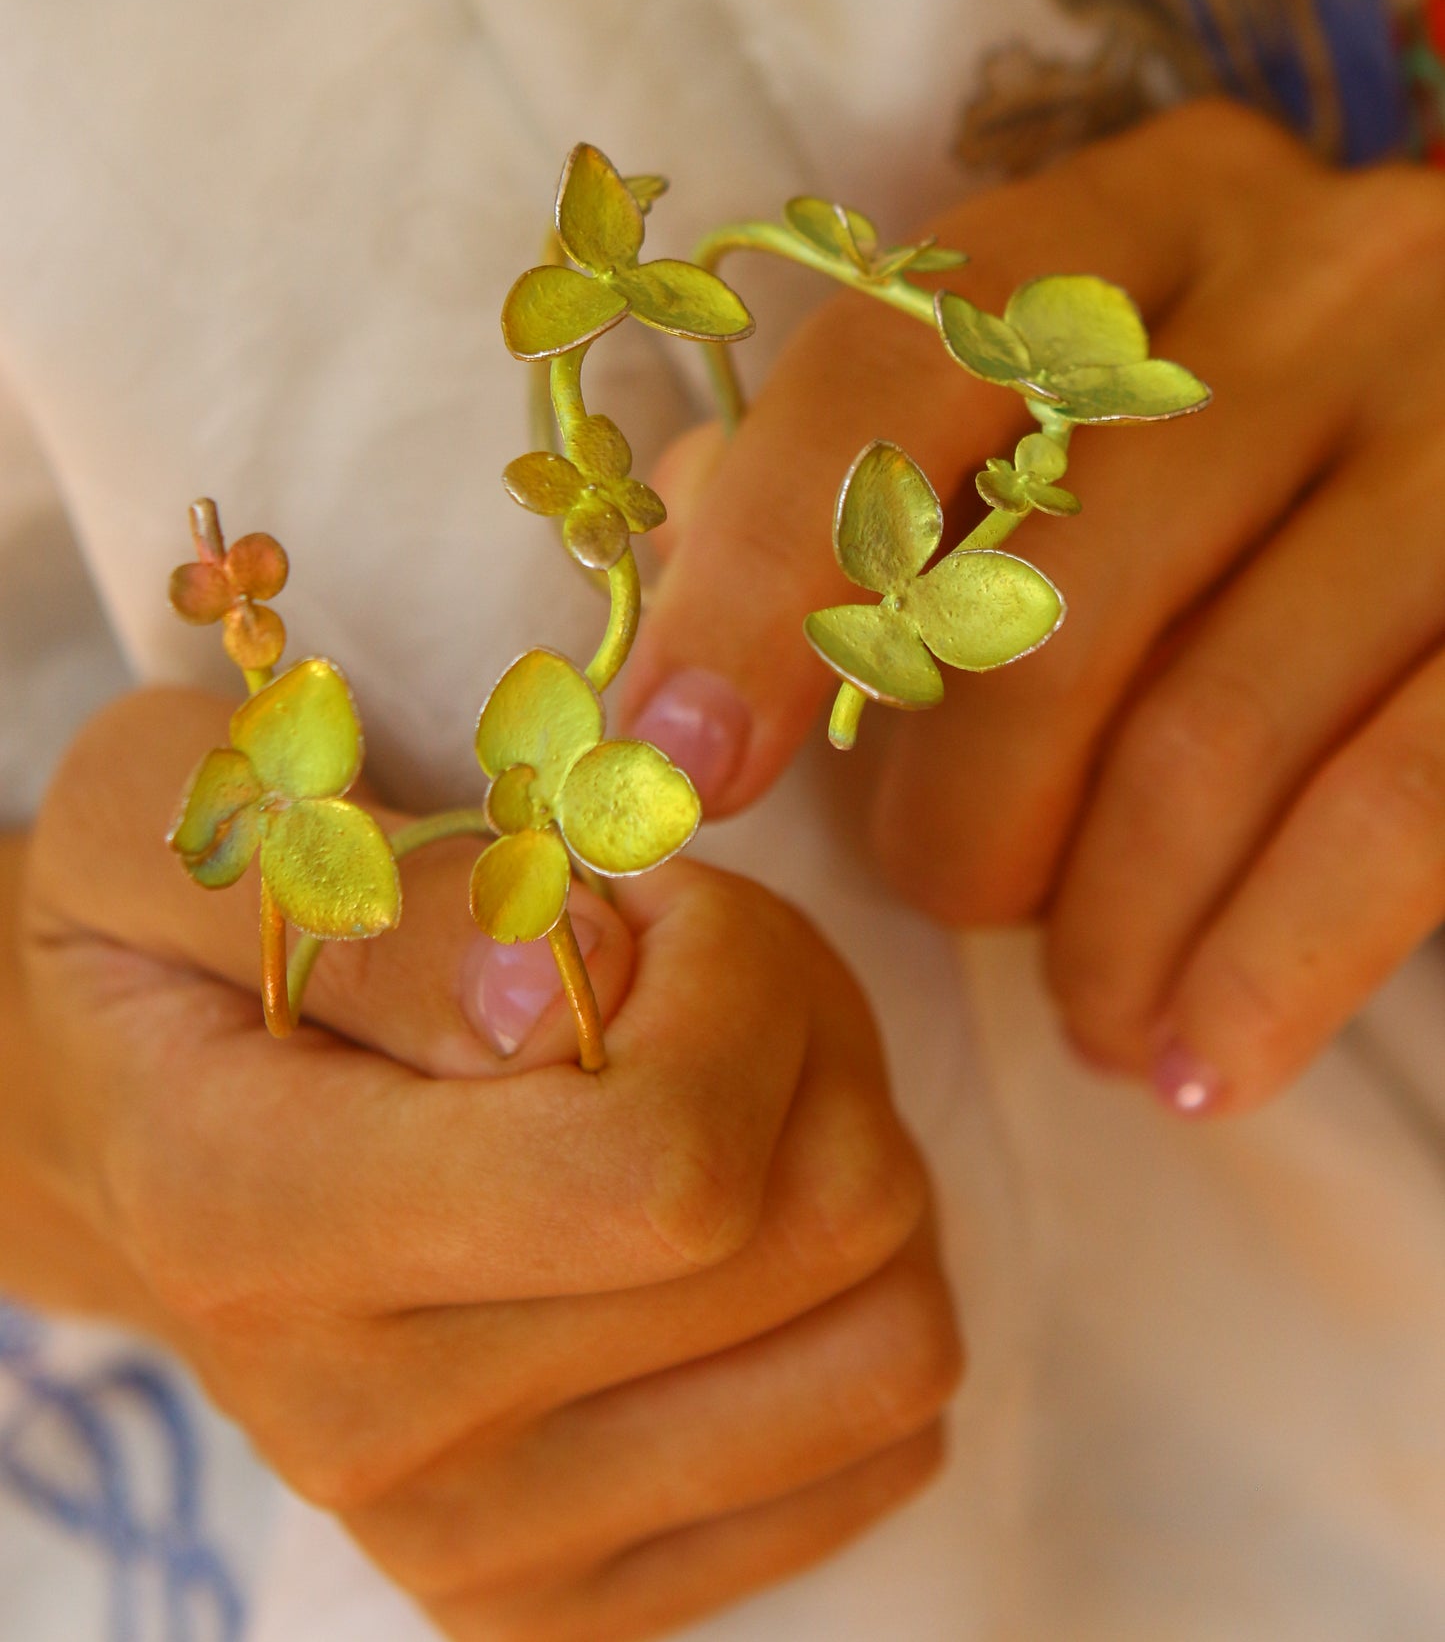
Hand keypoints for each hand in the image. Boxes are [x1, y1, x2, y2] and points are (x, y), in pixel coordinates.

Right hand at [13, 687, 959, 1641]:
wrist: (123, 1142)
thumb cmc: (173, 950)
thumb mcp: (201, 825)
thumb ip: (379, 895)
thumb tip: (568, 987)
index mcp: (260, 1222)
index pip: (662, 1166)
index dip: (733, 984)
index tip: (644, 904)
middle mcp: (370, 1432)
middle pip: (817, 1229)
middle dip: (805, 1032)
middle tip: (685, 963)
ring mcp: (480, 1539)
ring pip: (888, 1334)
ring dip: (848, 1148)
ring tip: (709, 1065)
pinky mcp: (578, 1588)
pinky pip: (879, 1434)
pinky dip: (851, 1280)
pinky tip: (722, 1191)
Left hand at [625, 100, 1444, 1117]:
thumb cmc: (1271, 439)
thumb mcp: (1095, 381)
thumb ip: (886, 446)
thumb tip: (681, 540)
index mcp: (1144, 215)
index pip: (893, 372)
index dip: (758, 578)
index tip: (681, 767)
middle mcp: (1317, 279)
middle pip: (1049, 590)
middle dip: (959, 810)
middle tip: (953, 895)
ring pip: (1211, 727)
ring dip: (1108, 924)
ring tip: (1090, 1015)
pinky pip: (1390, 809)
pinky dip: (1268, 964)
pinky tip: (1200, 1058)